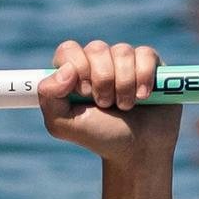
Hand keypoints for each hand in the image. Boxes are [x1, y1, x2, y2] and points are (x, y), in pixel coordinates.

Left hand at [38, 37, 178, 161]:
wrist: (138, 150)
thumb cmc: (100, 136)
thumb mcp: (63, 124)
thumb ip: (49, 97)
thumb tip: (65, 69)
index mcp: (73, 72)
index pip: (68, 50)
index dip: (77, 68)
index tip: (84, 92)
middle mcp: (98, 61)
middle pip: (96, 48)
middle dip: (102, 81)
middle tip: (105, 104)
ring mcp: (124, 60)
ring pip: (122, 51)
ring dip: (123, 85)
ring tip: (125, 106)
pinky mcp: (149, 63)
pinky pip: (145, 54)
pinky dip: (143, 78)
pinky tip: (144, 96)